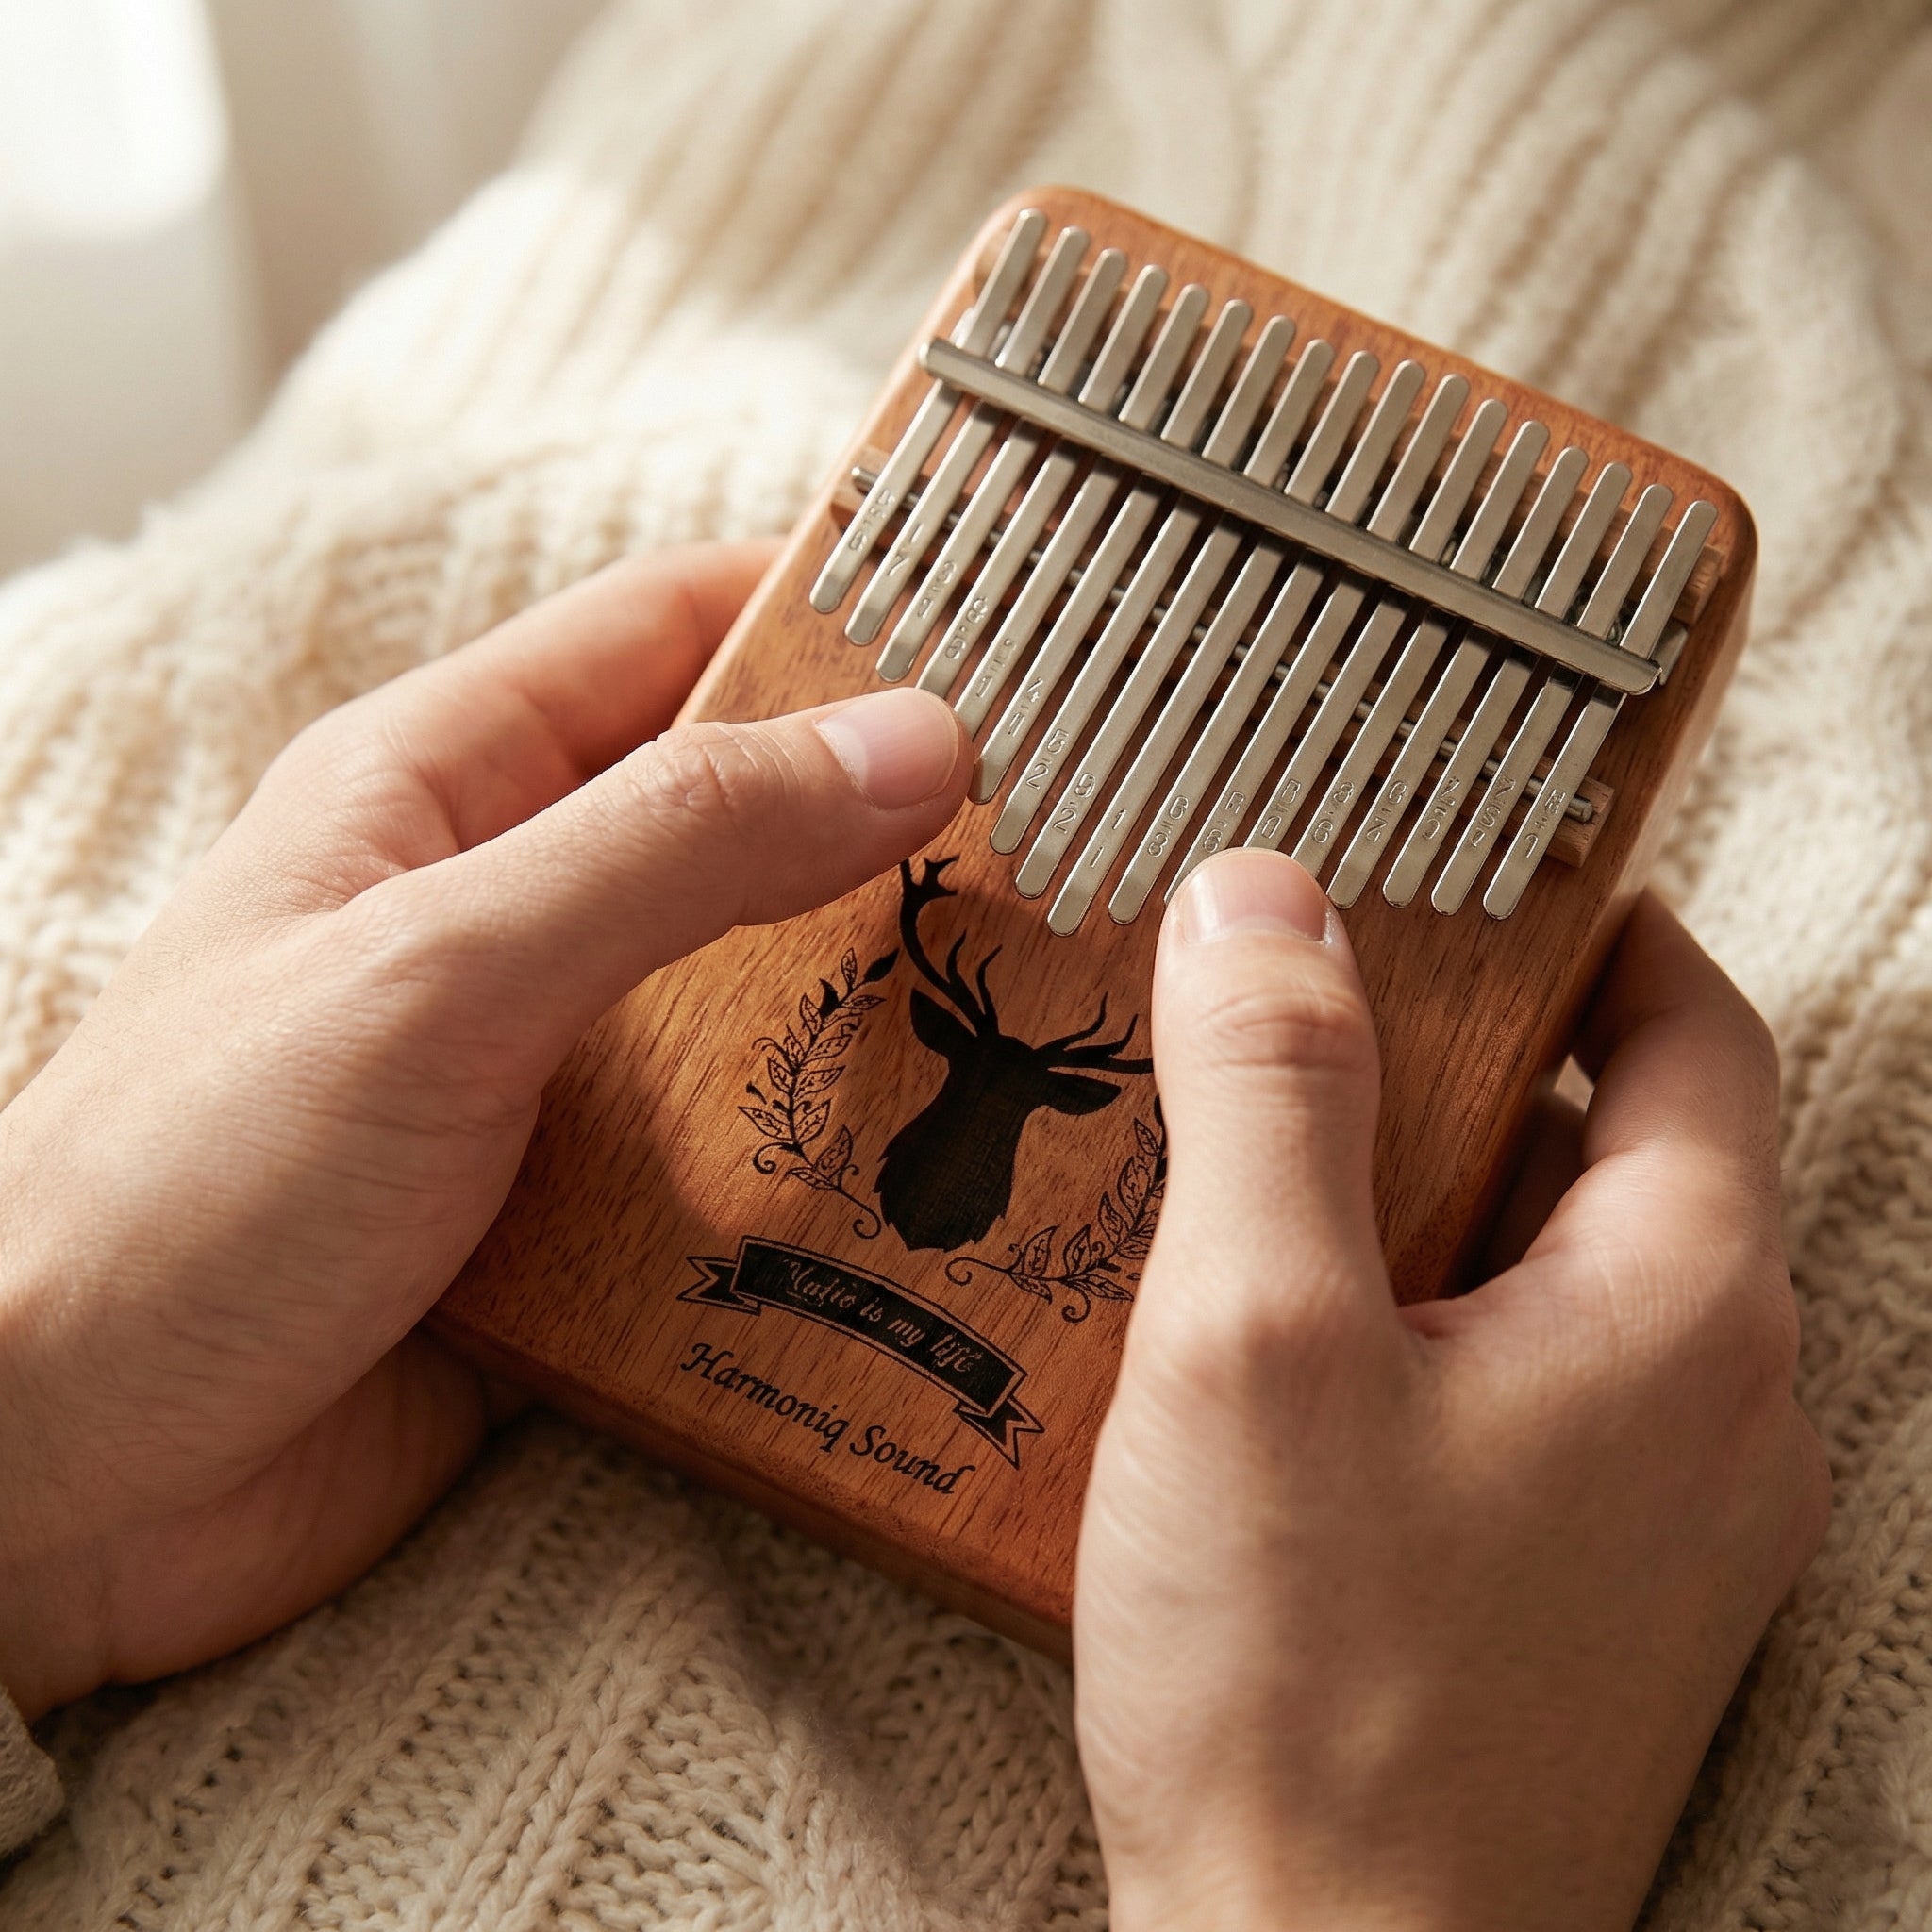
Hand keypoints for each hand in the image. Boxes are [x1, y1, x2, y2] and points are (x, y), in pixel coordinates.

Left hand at [0, 544, 970, 1718]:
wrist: (56, 1480)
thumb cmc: (185, 1187)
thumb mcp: (442, 971)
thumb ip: (676, 846)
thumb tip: (914, 742)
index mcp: (444, 789)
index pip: (669, 630)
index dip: (830, 600)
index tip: (1006, 609)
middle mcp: (506, 916)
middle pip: (741, 821)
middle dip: (901, 825)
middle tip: (1085, 835)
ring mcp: (546, 1072)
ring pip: (761, 997)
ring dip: (887, 1006)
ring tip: (1062, 1007)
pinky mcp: (578, 1221)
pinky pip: (744, 1163)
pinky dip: (841, 1164)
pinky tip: (956, 1183)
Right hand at [1075, 851, 1827, 1931]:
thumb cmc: (1312, 1687)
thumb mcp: (1256, 1336)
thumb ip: (1270, 1092)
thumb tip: (1262, 895)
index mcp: (1687, 1307)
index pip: (1690, 1027)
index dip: (1586, 922)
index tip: (1457, 869)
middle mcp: (1716, 1401)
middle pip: (1616, 1142)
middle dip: (1467, 1055)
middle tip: (1302, 1006)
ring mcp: (1660, 1508)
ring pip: (1557, 1265)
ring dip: (1426, 1191)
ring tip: (1257, 1166)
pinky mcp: (1582, 1585)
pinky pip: (1522, 1378)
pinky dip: (1421, 1311)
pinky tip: (1277, 1344)